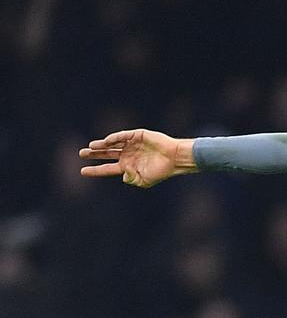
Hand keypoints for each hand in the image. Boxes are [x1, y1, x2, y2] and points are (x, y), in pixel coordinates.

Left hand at [79, 129, 196, 187]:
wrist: (174, 159)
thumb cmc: (161, 171)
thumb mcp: (145, 181)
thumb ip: (132, 180)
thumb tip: (123, 176)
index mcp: (128, 167)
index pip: (108, 168)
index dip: (96, 170)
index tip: (83, 171)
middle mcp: (128, 155)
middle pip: (107, 154)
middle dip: (94, 154)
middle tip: (82, 153)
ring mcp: (132, 145)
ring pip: (112, 144)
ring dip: (101, 145)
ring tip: (91, 146)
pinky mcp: (137, 136)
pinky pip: (123, 136)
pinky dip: (114, 138)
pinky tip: (106, 142)